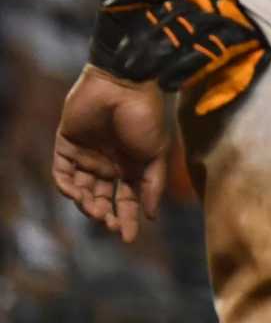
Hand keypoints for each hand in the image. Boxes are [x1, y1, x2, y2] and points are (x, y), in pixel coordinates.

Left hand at [52, 66, 171, 242]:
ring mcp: (86, 156)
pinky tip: (77, 194)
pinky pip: (62, 174)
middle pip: (103, 198)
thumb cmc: (145, 117)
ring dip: (87, 204)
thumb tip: (151, 215)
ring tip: (96, 211)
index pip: (128, 199)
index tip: (129, 238)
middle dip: (107, 215)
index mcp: (131, 166)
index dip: (129, 219)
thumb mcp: (157, 153)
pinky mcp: (66, 146)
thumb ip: (152, 184)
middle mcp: (109, 164)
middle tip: (110, 225)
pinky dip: (68, 187)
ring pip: (82, 190)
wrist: (123, 84)